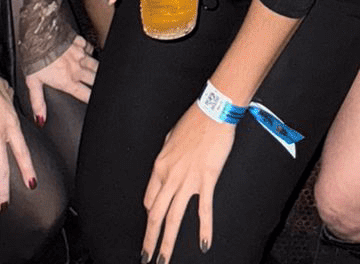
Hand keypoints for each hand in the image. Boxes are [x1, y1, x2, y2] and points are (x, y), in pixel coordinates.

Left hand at [26, 34, 97, 121]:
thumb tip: (40, 119)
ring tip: (102, 73)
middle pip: (94, 79)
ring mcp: (79, 55)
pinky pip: (90, 48)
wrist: (39, 36)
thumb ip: (38, 102)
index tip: (96, 102)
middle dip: (98, 84)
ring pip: (95, 64)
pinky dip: (90, 52)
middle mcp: (76, 69)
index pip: (84, 94)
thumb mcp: (33, 83)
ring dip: (98, 70)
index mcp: (67, 81)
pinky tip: (89, 53)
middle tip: (103, 87)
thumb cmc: (35, 59)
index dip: (92, 99)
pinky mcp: (79, 42)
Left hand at [143, 101, 235, 261]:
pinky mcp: (206, 179)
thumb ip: (167, 158)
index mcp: (160, 167)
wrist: (213, 111)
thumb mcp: (170, 138)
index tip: (153, 227)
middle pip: (156, 216)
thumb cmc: (194, 121)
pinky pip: (203, 209)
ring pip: (173, 218)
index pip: (150, 200)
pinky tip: (203, 244)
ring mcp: (188, 180)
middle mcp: (170, 177)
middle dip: (150, 241)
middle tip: (146, 258)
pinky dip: (204, 229)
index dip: (151, 216)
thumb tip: (165, 169)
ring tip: (163, 260)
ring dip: (167, 243)